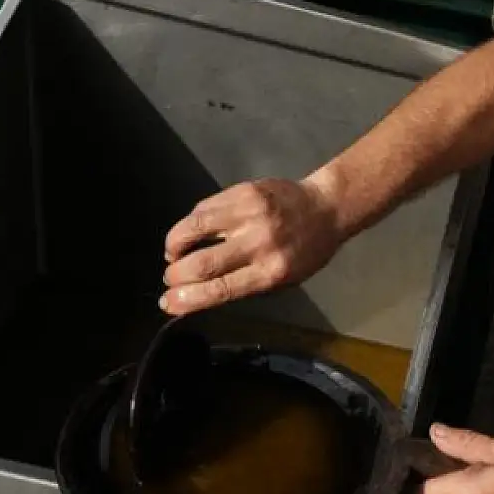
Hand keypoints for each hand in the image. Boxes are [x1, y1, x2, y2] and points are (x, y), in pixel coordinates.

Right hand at [161, 176, 341, 315]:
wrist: (326, 208)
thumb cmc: (305, 252)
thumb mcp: (283, 281)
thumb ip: (243, 287)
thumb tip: (198, 295)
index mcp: (271, 272)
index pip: (220, 289)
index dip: (188, 299)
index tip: (167, 303)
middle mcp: (259, 243)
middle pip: (203, 263)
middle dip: (176, 275)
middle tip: (169, 279)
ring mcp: (249, 213)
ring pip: (194, 228)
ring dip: (175, 245)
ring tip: (174, 254)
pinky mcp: (242, 191)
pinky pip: (204, 208)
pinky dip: (190, 224)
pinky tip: (191, 233)